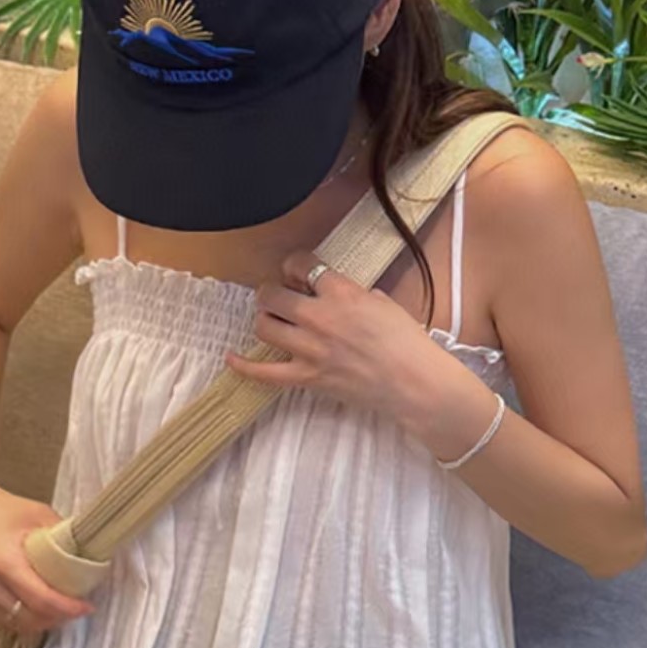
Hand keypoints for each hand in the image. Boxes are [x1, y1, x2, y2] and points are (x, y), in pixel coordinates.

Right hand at [0, 473, 95, 636]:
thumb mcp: (36, 514)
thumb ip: (62, 536)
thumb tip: (88, 557)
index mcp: (2, 562)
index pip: (43, 600)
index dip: (69, 608)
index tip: (87, 606)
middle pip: (31, 619)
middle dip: (59, 618)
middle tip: (76, 607)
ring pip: (17, 625)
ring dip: (42, 622)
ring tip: (59, 607)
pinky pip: (2, 622)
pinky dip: (23, 620)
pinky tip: (36, 608)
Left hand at [222, 248, 457, 423]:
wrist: (414, 382)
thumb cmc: (408, 342)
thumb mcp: (384, 303)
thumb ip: (356, 295)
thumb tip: (342, 297)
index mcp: (341, 292)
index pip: (301, 265)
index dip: (293, 265)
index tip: (295, 271)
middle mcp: (320, 316)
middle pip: (273, 295)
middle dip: (272, 293)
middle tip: (278, 297)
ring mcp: (310, 348)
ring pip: (265, 326)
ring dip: (265, 320)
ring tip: (271, 320)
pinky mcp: (307, 377)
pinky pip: (265, 372)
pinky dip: (244, 366)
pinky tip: (232, 357)